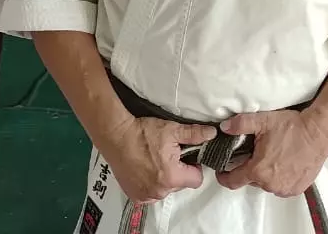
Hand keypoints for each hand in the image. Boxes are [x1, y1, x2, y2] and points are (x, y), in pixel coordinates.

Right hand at [101, 116, 216, 204]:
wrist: (116, 136)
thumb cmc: (143, 133)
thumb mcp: (172, 130)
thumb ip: (194, 134)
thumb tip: (211, 133)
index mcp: (172, 177)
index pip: (196, 179)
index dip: (194, 167)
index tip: (186, 156)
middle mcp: (160, 191)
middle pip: (181, 185)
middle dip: (179, 171)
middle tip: (168, 155)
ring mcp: (146, 196)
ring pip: (166, 190)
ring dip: (164, 179)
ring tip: (154, 160)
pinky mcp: (135, 196)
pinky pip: (151, 194)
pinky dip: (151, 184)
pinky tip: (145, 169)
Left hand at [215, 110, 327, 197]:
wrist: (318, 133)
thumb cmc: (291, 127)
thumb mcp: (263, 121)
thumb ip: (240, 124)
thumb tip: (223, 127)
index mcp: (258, 170)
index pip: (233, 181)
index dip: (224, 177)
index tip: (221, 172)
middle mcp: (270, 184)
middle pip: (251, 180)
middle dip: (250, 168)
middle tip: (256, 153)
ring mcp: (284, 189)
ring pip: (266, 184)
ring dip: (265, 174)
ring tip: (273, 156)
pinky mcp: (297, 189)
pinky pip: (281, 187)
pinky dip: (279, 178)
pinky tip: (284, 164)